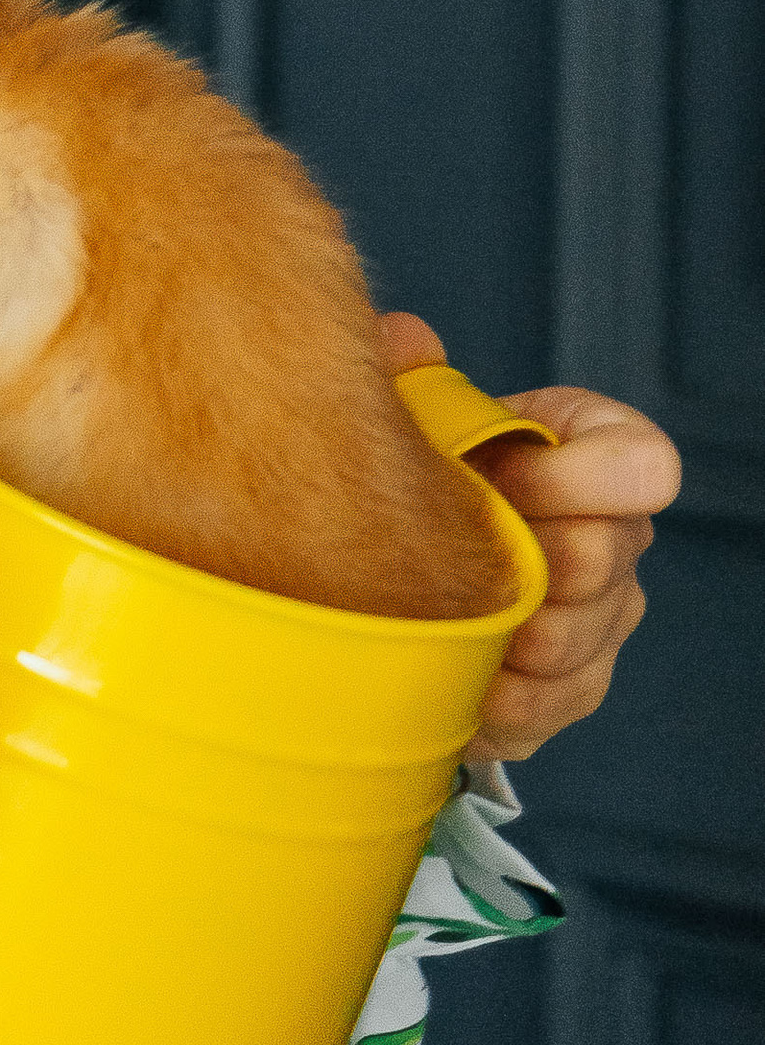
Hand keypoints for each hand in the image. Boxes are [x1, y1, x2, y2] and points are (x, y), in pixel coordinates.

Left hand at [378, 314, 677, 764]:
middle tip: (462, 555)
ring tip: (450, 619)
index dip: (577, 475)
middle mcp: (618, 536)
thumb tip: (404, 339)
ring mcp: (601, 619)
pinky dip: (500, 701)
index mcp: (595, 454)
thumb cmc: (424, 472)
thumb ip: (408, 372)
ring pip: (581, 637)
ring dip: (509, 632)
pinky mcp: (570, 688)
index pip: (644, 462)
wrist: (400, 558)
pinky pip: (554, 705)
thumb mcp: (414, 411)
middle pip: (607, 557)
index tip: (504, 478)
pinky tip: (457, 681)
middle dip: (527, 557)